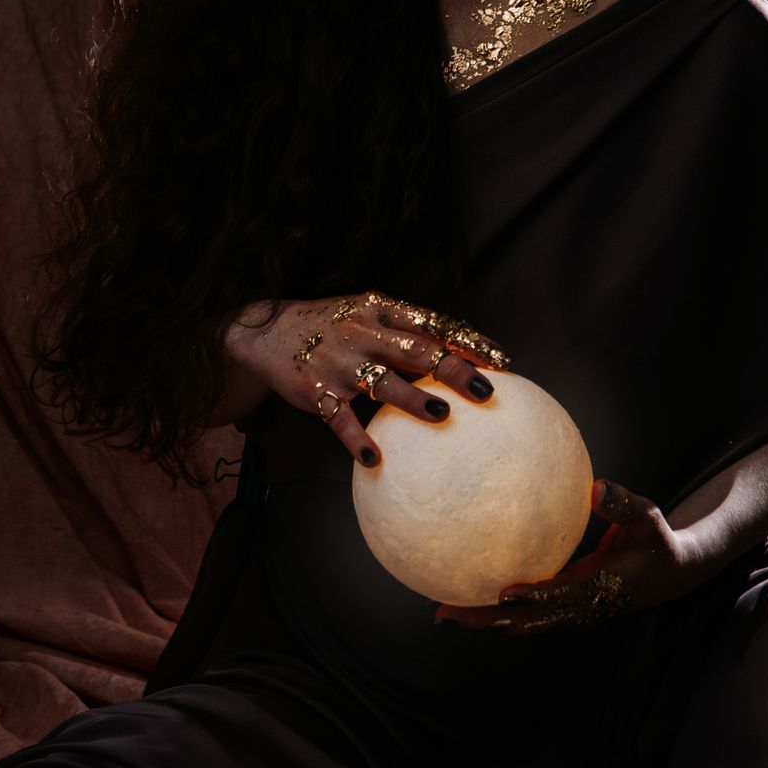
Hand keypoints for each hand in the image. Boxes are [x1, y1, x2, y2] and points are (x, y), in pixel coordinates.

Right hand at [222, 291, 511, 469]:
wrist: (265, 332)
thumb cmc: (331, 326)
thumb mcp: (366, 312)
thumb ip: (406, 329)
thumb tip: (460, 352)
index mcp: (380, 310)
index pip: (433, 324)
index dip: (468, 341)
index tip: (502, 362)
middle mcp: (363, 332)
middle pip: (416, 350)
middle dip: (453, 368)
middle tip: (486, 389)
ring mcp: (339, 362)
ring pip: (382, 381)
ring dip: (413, 398)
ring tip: (441, 414)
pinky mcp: (316, 390)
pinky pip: (340, 418)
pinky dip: (356, 438)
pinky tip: (375, 458)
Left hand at [434, 478, 701, 633]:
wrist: (669, 574)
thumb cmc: (655, 541)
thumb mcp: (649, 518)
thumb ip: (623, 504)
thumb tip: (596, 487)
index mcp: (598, 590)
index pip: (560, 597)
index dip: (532, 599)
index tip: (503, 593)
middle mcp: (577, 608)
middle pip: (525, 621)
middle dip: (486, 620)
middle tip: (445, 613)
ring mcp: (566, 612)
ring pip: (519, 622)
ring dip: (483, 620)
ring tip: (443, 610)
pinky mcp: (560, 606)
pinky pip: (523, 611)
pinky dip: (495, 608)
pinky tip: (467, 590)